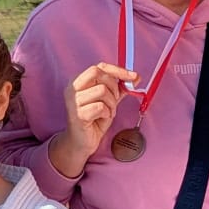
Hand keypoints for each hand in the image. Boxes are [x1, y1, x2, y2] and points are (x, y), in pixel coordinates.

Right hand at [50, 62, 135, 177]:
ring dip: (111, 103)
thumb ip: (119, 88)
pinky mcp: (78, 114)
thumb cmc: (94, 120)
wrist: (81, 142)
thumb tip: (136, 77)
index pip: (99, 66)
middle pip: (98, 74)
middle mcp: (72, 88)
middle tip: (115, 101)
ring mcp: (73, 101)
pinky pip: (100, 107)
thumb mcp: (108, 100)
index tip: (134, 77)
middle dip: (113, 87)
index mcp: (78, 81)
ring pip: (101, 90)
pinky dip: (107, 113)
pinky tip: (102, 118)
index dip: (118, 70)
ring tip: (108, 112)